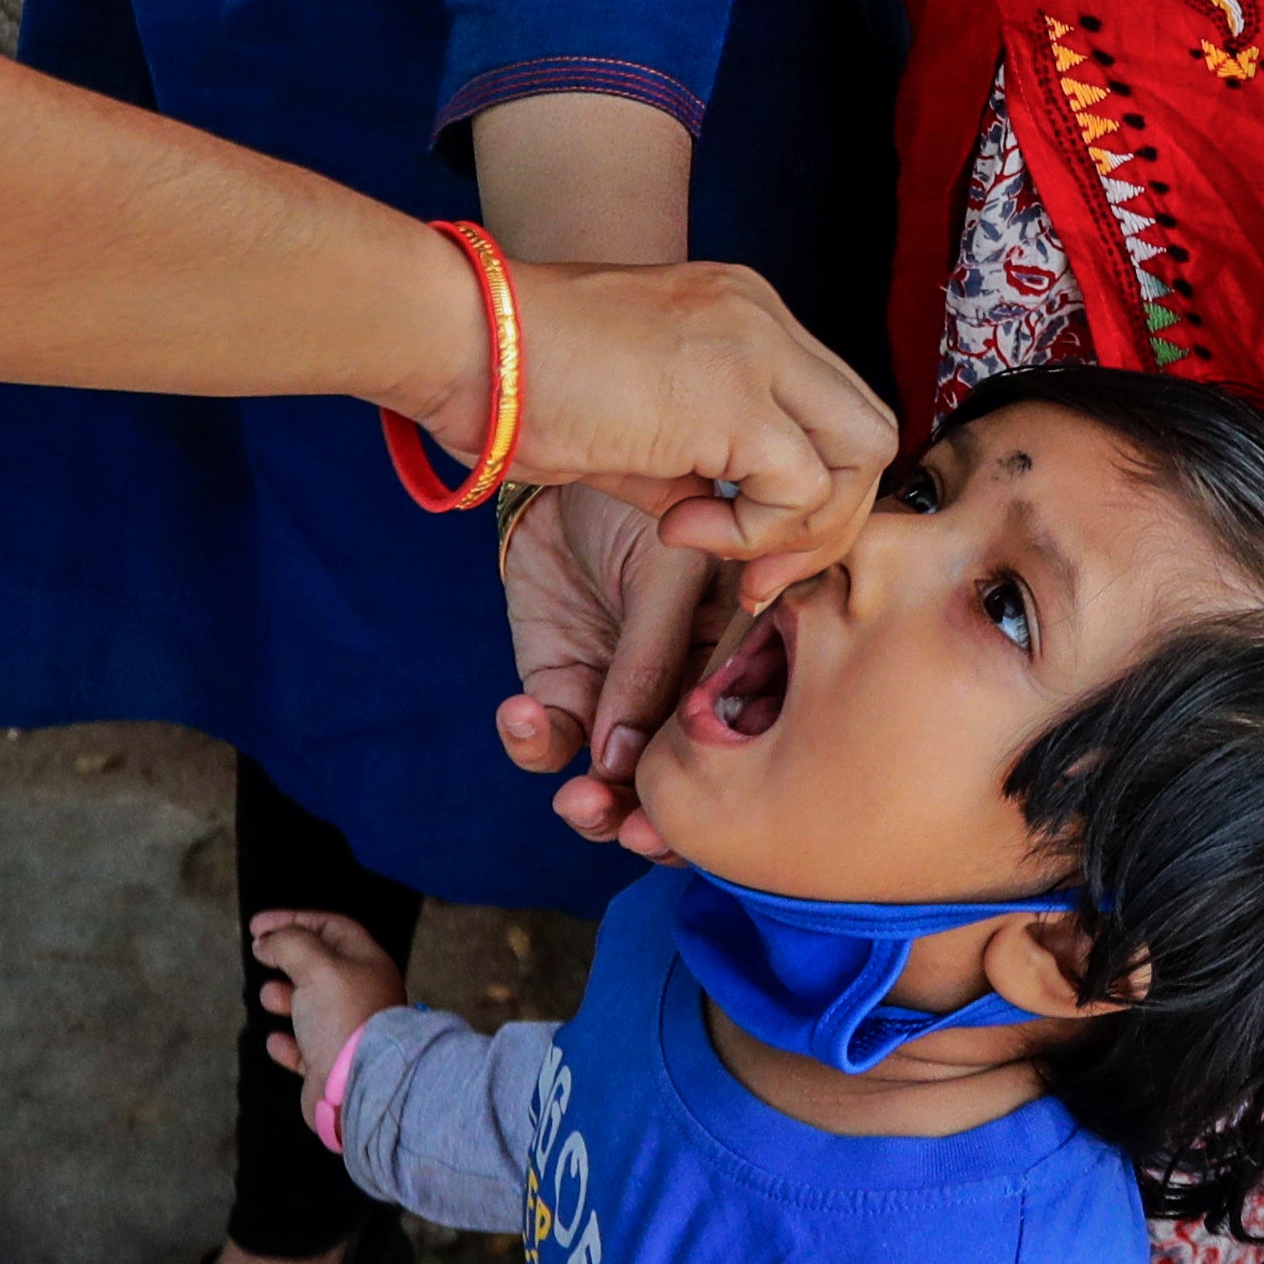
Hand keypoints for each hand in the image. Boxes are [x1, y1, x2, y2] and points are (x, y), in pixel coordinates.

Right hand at [249, 909, 406, 1091]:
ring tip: (267, 995)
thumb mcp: (317, 965)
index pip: (330, 928)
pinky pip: (305, 1049)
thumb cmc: (342, 1014)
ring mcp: (346, 1031)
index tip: (256, 925)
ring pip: (312, 1006)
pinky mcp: (330, 1067)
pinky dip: (287, 1042)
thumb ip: (289, 944)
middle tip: (259, 954)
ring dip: (286, 996)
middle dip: (288, 957)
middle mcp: (360, 994)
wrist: (360, 1083)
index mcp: (366, 963)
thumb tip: (266, 942)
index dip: (293, 920)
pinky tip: (274, 1039)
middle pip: (321, 965)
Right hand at [472, 257, 895, 601]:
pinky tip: (679, 531)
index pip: (833, 409)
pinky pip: (802, 486)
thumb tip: (712, 518)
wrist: (463, 335)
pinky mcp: (734, 399)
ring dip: (802, 527)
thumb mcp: (627, 423)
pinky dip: (756, 532)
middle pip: (870, 430)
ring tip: (710, 545)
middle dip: (831, 519)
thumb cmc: (515, 380)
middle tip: (757, 573)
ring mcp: (756, 349)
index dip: (809, 491)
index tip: (747, 549)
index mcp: (741, 314)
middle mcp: (763, 320)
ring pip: (863, 454)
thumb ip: (686, 462)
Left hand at [494, 485, 713, 858]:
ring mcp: (622, 688)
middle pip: (679, 782)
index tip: (671, 823)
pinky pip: (552, 736)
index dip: (710, 800)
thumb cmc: (646, 487)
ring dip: (593, 801)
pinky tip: (523, 717)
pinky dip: (534, 742)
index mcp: (741, 659)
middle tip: (621, 829)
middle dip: (649, 818)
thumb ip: (654, 661)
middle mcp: (687, 687)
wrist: (561, 434)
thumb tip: (623, 761)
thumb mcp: (670, 570)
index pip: (736, 749)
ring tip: (573, 797)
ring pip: (614, 777)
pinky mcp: (563, 680)